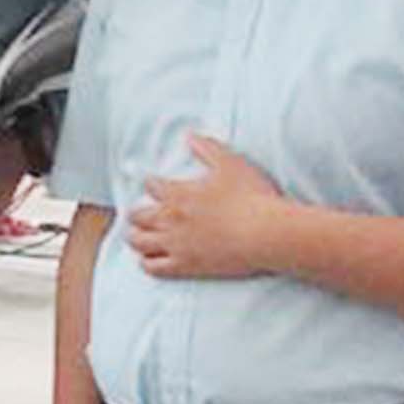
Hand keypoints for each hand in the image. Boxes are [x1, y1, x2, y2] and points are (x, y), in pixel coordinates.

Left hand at [128, 136, 292, 281]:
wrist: (267, 233)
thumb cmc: (252, 196)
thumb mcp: (230, 163)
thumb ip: (207, 148)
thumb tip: (190, 135)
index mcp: (177, 193)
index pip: (150, 185)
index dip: (151, 183)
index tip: (153, 184)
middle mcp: (169, 218)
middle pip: (137, 215)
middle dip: (136, 213)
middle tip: (139, 213)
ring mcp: (175, 244)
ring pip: (138, 241)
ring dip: (135, 237)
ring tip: (137, 235)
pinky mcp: (185, 266)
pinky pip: (153, 267)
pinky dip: (146, 263)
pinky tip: (147, 260)